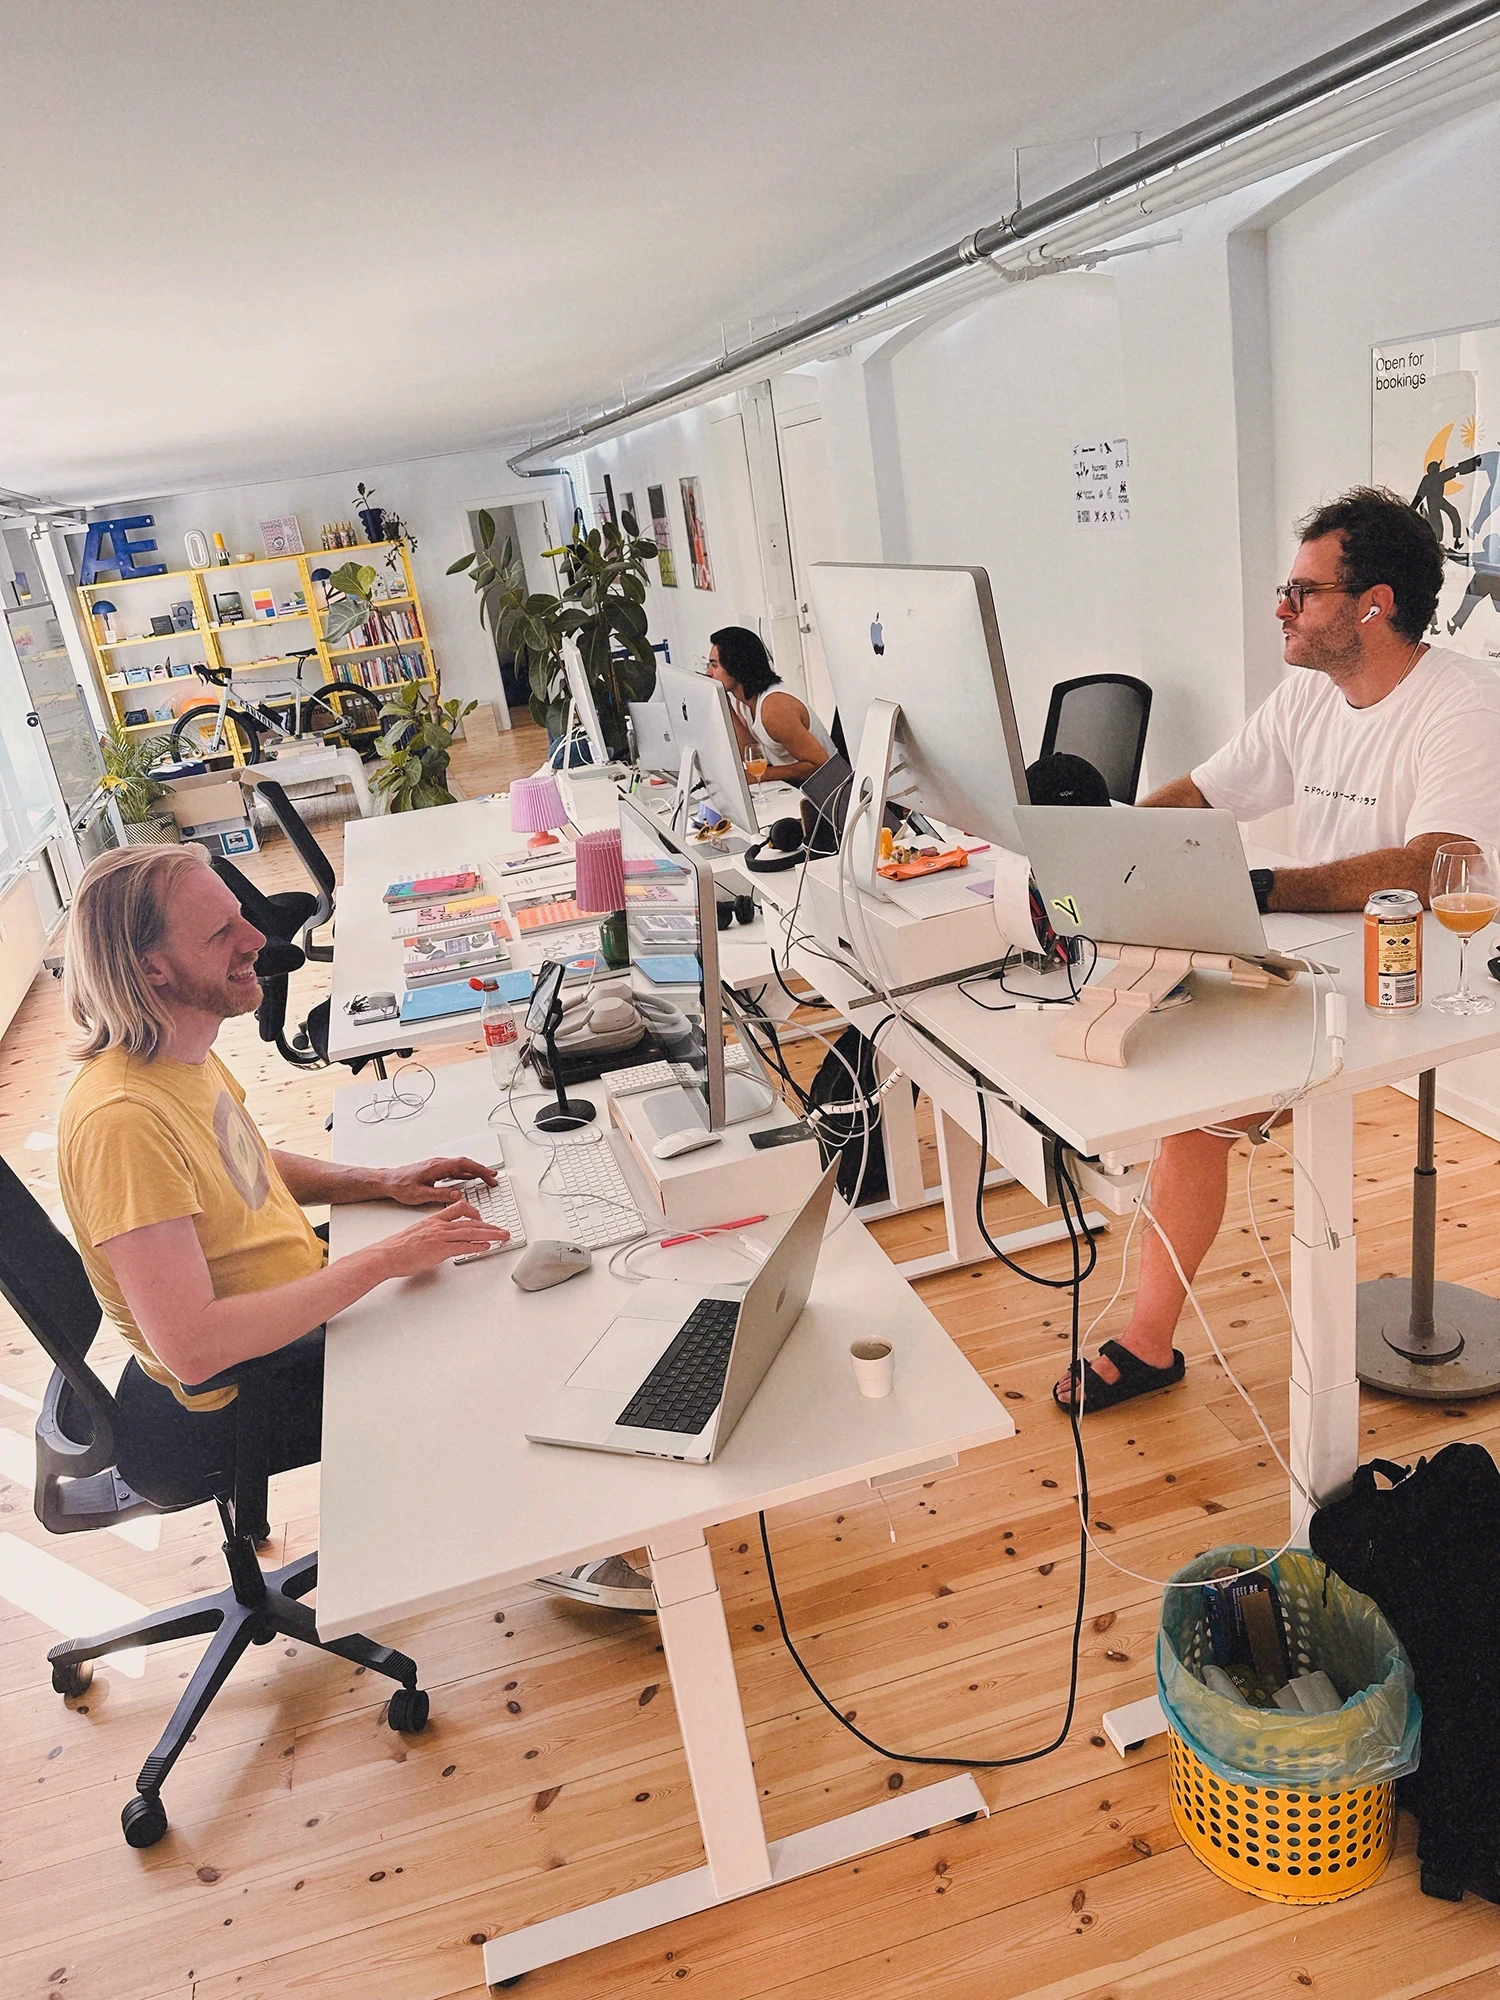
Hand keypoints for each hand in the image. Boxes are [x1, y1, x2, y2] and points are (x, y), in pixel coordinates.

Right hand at [368, 1201, 507, 1278]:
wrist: (386, 1255)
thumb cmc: (397, 1248)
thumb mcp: (418, 1235)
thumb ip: (432, 1236)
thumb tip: (440, 1244)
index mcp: (433, 1220)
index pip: (458, 1209)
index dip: (474, 1212)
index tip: (483, 1218)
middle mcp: (439, 1225)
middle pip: (470, 1221)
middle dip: (489, 1225)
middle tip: (502, 1229)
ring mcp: (440, 1237)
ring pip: (471, 1232)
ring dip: (490, 1234)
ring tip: (502, 1236)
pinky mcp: (439, 1249)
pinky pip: (463, 1246)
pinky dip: (477, 1246)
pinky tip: (486, 1247)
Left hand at [381, 1156, 497, 1205]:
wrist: (387, 1181)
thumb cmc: (401, 1186)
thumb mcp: (421, 1194)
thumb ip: (441, 1194)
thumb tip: (458, 1194)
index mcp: (438, 1167)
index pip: (464, 1164)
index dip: (480, 1169)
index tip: (491, 1176)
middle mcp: (439, 1163)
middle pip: (466, 1164)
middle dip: (482, 1170)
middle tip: (494, 1179)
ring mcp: (437, 1166)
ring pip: (461, 1166)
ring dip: (475, 1172)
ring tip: (487, 1178)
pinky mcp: (435, 1171)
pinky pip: (455, 1170)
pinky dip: (466, 1174)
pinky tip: (470, 1179)